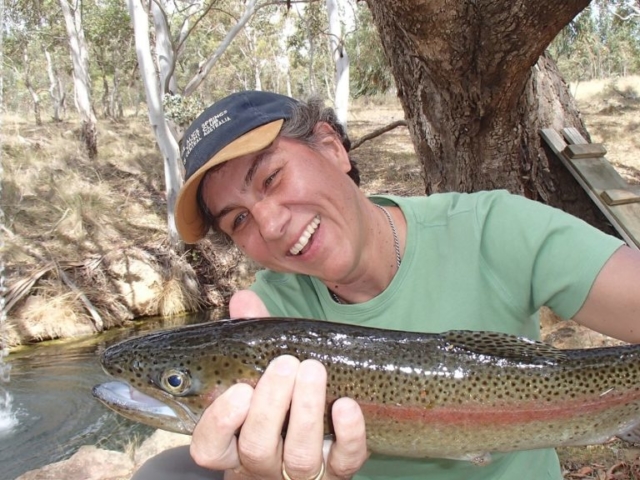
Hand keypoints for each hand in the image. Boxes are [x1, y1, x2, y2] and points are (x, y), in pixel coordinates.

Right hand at [190, 290, 368, 478]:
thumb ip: (252, 337)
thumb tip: (243, 299)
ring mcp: (301, 471)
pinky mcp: (339, 470)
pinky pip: (344, 460)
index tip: (240, 389)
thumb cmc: (280, 401)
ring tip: (313, 369)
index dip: (221, 422)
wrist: (316, 441)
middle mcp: (263, 464)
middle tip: (286, 363)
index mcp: (235, 442)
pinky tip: (346, 404)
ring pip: (299, 456)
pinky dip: (348, 433)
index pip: (211, 447)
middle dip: (271, 404)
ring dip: (306, 410)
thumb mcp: (263, 371)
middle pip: (256, 447)